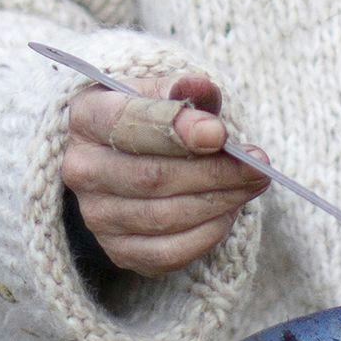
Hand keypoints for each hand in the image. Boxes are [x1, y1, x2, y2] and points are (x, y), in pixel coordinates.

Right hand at [60, 73, 266, 276]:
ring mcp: (96, 215)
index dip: (176, 130)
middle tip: (258, 164)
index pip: (127, 124)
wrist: (131, 158)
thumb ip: (183, 88)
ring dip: (219, 202)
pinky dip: (207, 234)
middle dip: (214, 172)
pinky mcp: (118, 250)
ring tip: (252, 184)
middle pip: (152, 177)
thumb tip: (199, 88)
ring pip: (164, 216)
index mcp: (86, 117)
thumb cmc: (152, 118)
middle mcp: (82, 169)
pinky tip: (229, 211)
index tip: (220, 134)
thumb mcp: (165, 91)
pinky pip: (169, 252)